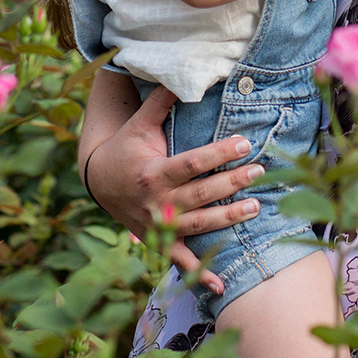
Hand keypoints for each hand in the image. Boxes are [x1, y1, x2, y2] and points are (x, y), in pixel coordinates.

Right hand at [84, 85, 264, 294]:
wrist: (98, 182)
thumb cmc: (127, 147)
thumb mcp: (140, 123)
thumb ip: (161, 101)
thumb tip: (183, 73)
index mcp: (153, 172)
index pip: (192, 163)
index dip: (218, 154)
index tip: (244, 143)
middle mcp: (157, 201)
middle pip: (200, 194)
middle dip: (231, 184)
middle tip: (259, 171)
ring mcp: (159, 224)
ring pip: (198, 225)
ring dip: (227, 220)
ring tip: (255, 208)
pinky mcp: (159, 241)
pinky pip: (181, 260)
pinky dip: (199, 274)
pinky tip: (221, 285)